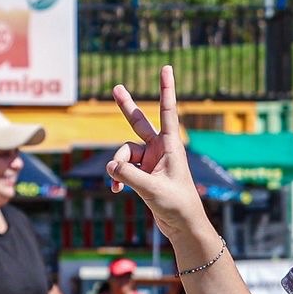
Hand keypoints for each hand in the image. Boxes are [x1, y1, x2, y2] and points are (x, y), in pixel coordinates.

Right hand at [109, 66, 213, 243]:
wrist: (183, 225)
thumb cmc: (176, 205)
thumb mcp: (151, 189)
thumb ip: (128, 175)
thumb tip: (109, 167)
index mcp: (171, 146)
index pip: (168, 111)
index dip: (166, 89)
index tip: (167, 68)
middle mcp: (161, 149)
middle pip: (139, 122)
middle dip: (126, 107)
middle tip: (116, 87)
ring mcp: (151, 160)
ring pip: (123, 153)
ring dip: (117, 167)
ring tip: (117, 185)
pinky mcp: (143, 173)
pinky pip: (122, 168)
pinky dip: (117, 177)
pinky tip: (115, 190)